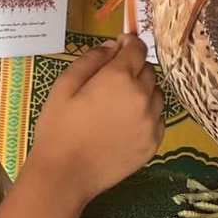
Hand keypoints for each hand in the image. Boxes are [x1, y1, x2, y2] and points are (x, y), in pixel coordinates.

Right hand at [30, 35, 164, 208]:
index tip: (120, 46)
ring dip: (143, 91)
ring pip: (156, 94)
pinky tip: (125, 123)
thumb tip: (113, 46)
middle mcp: (142, 96)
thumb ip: (91, 59)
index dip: (129, 43)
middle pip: (148, 70)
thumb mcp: (64, 85)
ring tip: (119, 104)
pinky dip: (147, 114)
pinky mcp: (153, 143)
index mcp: (119, 78)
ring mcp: (151, 122)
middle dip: (133, 68)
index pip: (138, 48)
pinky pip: (158, 118)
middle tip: (112, 80)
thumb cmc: (58, 128)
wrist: (65, 175)